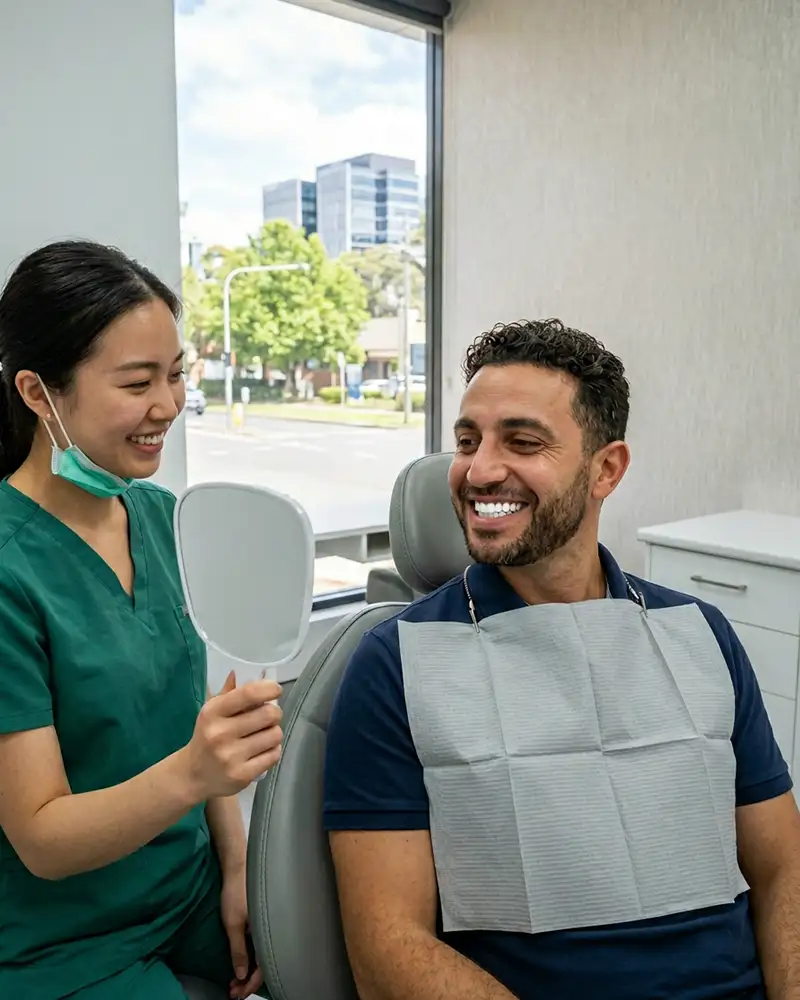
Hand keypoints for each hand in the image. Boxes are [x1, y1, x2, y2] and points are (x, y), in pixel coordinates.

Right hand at [185, 672, 282, 800]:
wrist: (192, 776)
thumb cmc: (206, 737)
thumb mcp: (211, 712)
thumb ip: (229, 693)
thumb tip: (240, 671)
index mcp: (212, 713)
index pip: (249, 694)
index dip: (269, 689)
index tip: (276, 690)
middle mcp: (220, 734)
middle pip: (269, 714)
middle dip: (275, 713)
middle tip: (270, 716)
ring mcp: (231, 757)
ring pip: (275, 735)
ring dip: (274, 732)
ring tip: (264, 734)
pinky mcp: (242, 775)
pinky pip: (274, 755)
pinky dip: (273, 750)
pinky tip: (262, 750)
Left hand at [221, 864, 263, 998]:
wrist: (238, 867)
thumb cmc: (236, 892)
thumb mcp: (233, 924)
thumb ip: (238, 950)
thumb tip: (242, 974)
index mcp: (266, 932)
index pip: (263, 967)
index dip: (251, 984)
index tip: (237, 992)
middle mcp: (269, 930)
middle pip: (264, 964)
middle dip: (249, 981)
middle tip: (233, 990)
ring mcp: (265, 925)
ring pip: (261, 955)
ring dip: (248, 971)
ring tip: (234, 981)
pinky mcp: (260, 920)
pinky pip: (258, 945)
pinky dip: (250, 958)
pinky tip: (243, 962)